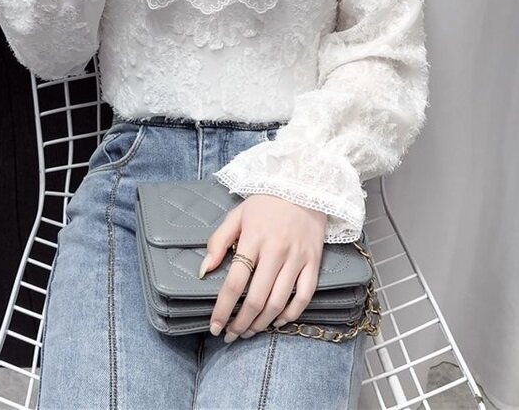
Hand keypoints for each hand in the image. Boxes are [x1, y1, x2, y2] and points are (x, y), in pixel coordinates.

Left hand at [198, 194, 327, 341]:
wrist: (304, 185)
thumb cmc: (266, 202)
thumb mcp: (237, 214)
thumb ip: (218, 241)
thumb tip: (204, 270)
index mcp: (253, 239)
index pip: (235, 282)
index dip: (223, 309)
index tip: (214, 325)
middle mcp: (276, 251)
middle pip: (256, 298)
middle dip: (241, 323)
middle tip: (231, 335)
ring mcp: (297, 258)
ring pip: (279, 302)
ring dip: (262, 323)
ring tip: (250, 331)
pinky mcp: (314, 261)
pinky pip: (304, 296)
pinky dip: (291, 314)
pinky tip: (277, 321)